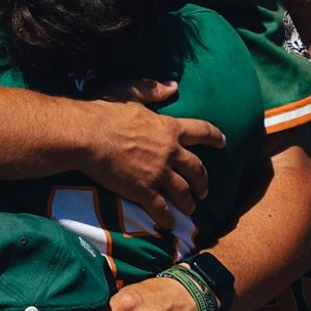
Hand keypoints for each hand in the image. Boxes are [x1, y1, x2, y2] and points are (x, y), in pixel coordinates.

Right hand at [82, 79, 225, 227]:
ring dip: (189, 202)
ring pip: (183, 192)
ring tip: (190, 209)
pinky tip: (170, 224)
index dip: (214, 137)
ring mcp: (158, 173)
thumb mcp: (130, 92)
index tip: (223, 142)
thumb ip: (153, 89)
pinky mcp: (144, 190)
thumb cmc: (104, 111)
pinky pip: (162, 208)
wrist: (86, 136)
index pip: (201, 131)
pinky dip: (168, 218)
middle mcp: (169, 152)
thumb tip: (173, 86)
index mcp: (168, 128)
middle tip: (204, 190)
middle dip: (203, 181)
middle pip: (196, 169)